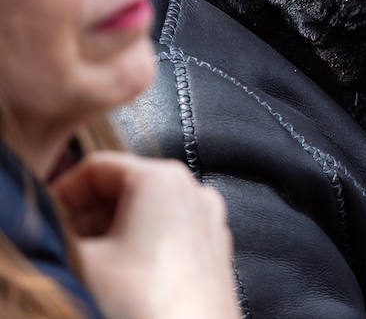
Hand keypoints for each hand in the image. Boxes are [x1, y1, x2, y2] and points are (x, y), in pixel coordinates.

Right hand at [49, 152, 240, 318]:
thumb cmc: (141, 304)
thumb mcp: (80, 262)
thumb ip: (57, 234)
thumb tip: (51, 230)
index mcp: (163, 178)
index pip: (96, 167)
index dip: (62, 192)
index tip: (45, 220)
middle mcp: (194, 191)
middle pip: (124, 188)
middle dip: (88, 216)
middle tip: (63, 246)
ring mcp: (210, 222)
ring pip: (146, 214)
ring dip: (111, 235)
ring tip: (90, 267)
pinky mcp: (215, 254)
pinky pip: (168, 236)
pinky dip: (139, 249)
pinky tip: (121, 280)